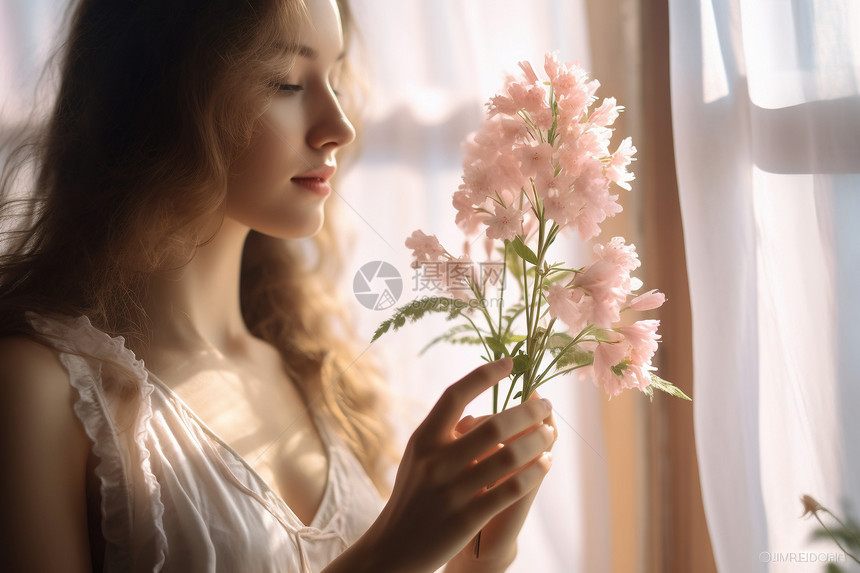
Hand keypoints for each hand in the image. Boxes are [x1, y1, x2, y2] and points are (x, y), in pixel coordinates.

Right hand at [349, 357, 554, 572]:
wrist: (393, 549)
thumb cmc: (411, 498)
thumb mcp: (416, 459)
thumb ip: (440, 434)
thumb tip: (473, 411)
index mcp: (422, 440)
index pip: (455, 395)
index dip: (484, 375)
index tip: (511, 362)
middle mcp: (436, 461)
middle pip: (493, 425)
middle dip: (528, 411)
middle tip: (546, 404)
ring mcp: (452, 491)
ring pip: (509, 456)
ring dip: (538, 440)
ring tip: (551, 433)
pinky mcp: (467, 518)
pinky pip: (511, 489)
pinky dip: (534, 473)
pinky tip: (546, 463)